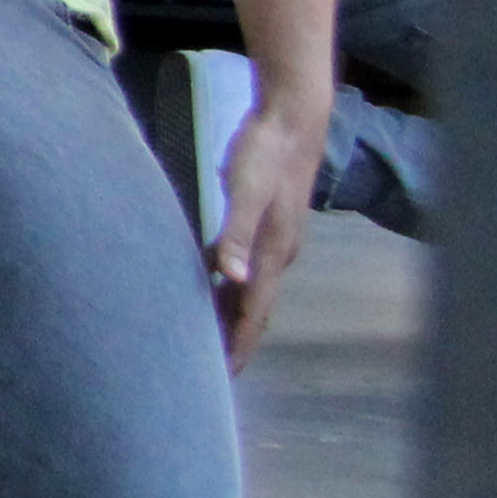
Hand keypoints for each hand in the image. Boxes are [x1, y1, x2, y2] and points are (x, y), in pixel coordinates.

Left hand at [208, 92, 324, 366]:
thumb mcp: (244, 191)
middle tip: (208, 371)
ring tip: (204, 338)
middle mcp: (277, 254)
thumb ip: (235, 233)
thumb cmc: (264, 153)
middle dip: (234, 339)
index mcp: (272, 254)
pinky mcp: (265, 223)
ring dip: (229, 314)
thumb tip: (232, 279)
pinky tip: (210, 286)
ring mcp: (274, 240)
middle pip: (254, 309)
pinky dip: (229, 287)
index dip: (238, 345)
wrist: (292, 119)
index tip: (223, 378)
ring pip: (250, 290)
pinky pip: (246, 268)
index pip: (254, 313)